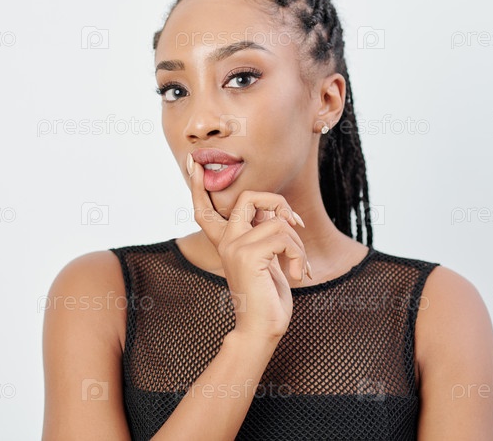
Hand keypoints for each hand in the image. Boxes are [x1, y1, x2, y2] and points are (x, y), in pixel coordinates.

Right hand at [186, 152, 309, 339]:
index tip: (192, 162)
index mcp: (226, 241)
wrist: (261, 329)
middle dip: (279, 202)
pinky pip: (284, 237)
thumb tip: (278, 212)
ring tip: (300, 267)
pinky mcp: (249, 255)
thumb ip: (265, 233)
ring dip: (299, 245)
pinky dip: (300, 256)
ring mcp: (235, 246)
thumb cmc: (267, 297)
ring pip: (279, 222)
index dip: (196, 184)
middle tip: (296, 226)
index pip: (204, 208)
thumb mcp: (267, 258)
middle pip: (248, 197)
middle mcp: (226, 240)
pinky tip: (299, 275)